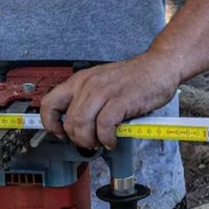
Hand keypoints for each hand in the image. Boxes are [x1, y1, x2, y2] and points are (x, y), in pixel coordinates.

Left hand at [39, 54, 179, 149]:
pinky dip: (107, 139)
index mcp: (79, 81)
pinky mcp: (120, 101)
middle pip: (69, 121)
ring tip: (101, 142)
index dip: (50, 123)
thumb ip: (87, 101)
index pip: (49, 103)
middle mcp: (88, 85)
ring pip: (81, 125)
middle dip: (78, 138)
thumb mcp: (101, 84)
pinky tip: (112, 140)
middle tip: (90, 142)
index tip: (60, 134)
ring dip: (90, 141)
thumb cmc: (132, 79)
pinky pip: (103, 127)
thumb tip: (74, 126)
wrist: (158, 66)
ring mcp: (103, 92)